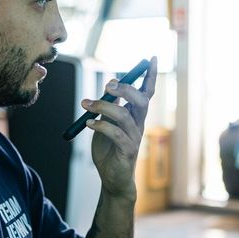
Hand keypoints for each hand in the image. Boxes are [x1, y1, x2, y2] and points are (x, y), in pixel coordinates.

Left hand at [82, 57, 157, 197]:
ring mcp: (135, 138)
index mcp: (136, 115)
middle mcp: (139, 124)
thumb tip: (108, 88)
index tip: (152, 58)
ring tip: (85, 104)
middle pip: (141, 101)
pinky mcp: (127, 151)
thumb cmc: (110, 150)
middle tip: (109, 84)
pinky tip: (89, 123)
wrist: (113, 179)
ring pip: (125, 116)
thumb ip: (109, 107)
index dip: (151, 75)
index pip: (147, 92)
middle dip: (126, 89)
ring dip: (104, 106)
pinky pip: (115, 134)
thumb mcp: (107, 123)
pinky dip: (101, 125)